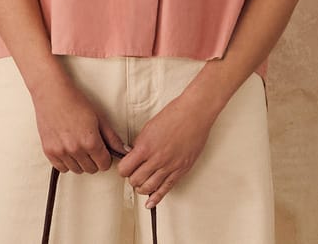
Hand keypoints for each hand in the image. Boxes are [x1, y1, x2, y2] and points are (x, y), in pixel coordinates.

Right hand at [32, 78, 127, 173]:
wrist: (52, 93)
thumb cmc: (76, 101)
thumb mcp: (99, 117)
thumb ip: (112, 137)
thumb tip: (124, 150)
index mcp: (90, 141)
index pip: (104, 164)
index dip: (106, 157)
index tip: (103, 150)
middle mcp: (76, 149)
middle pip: (91, 169)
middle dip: (94, 160)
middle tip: (90, 145)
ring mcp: (61, 152)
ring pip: (77, 170)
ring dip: (80, 161)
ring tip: (78, 145)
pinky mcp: (49, 152)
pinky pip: (62, 168)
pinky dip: (66, 162)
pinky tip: (68, 148)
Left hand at [116, 94, 214, 208]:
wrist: (194, 114)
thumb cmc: (174, 115)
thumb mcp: (149, 127)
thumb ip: (140, 143)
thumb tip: (133, 154)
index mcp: (145, 147)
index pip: (125, 168)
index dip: (123, 169)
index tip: (125, 167)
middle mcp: (156, 159)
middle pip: (135, 180)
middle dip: (132, 178)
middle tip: (133, 174)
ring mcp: (169, 166)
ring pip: (148, 187)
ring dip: (142, 187)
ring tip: (141, 183)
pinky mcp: (180, 170)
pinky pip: (165, 189)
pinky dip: (156, 198)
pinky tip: (150, 202)